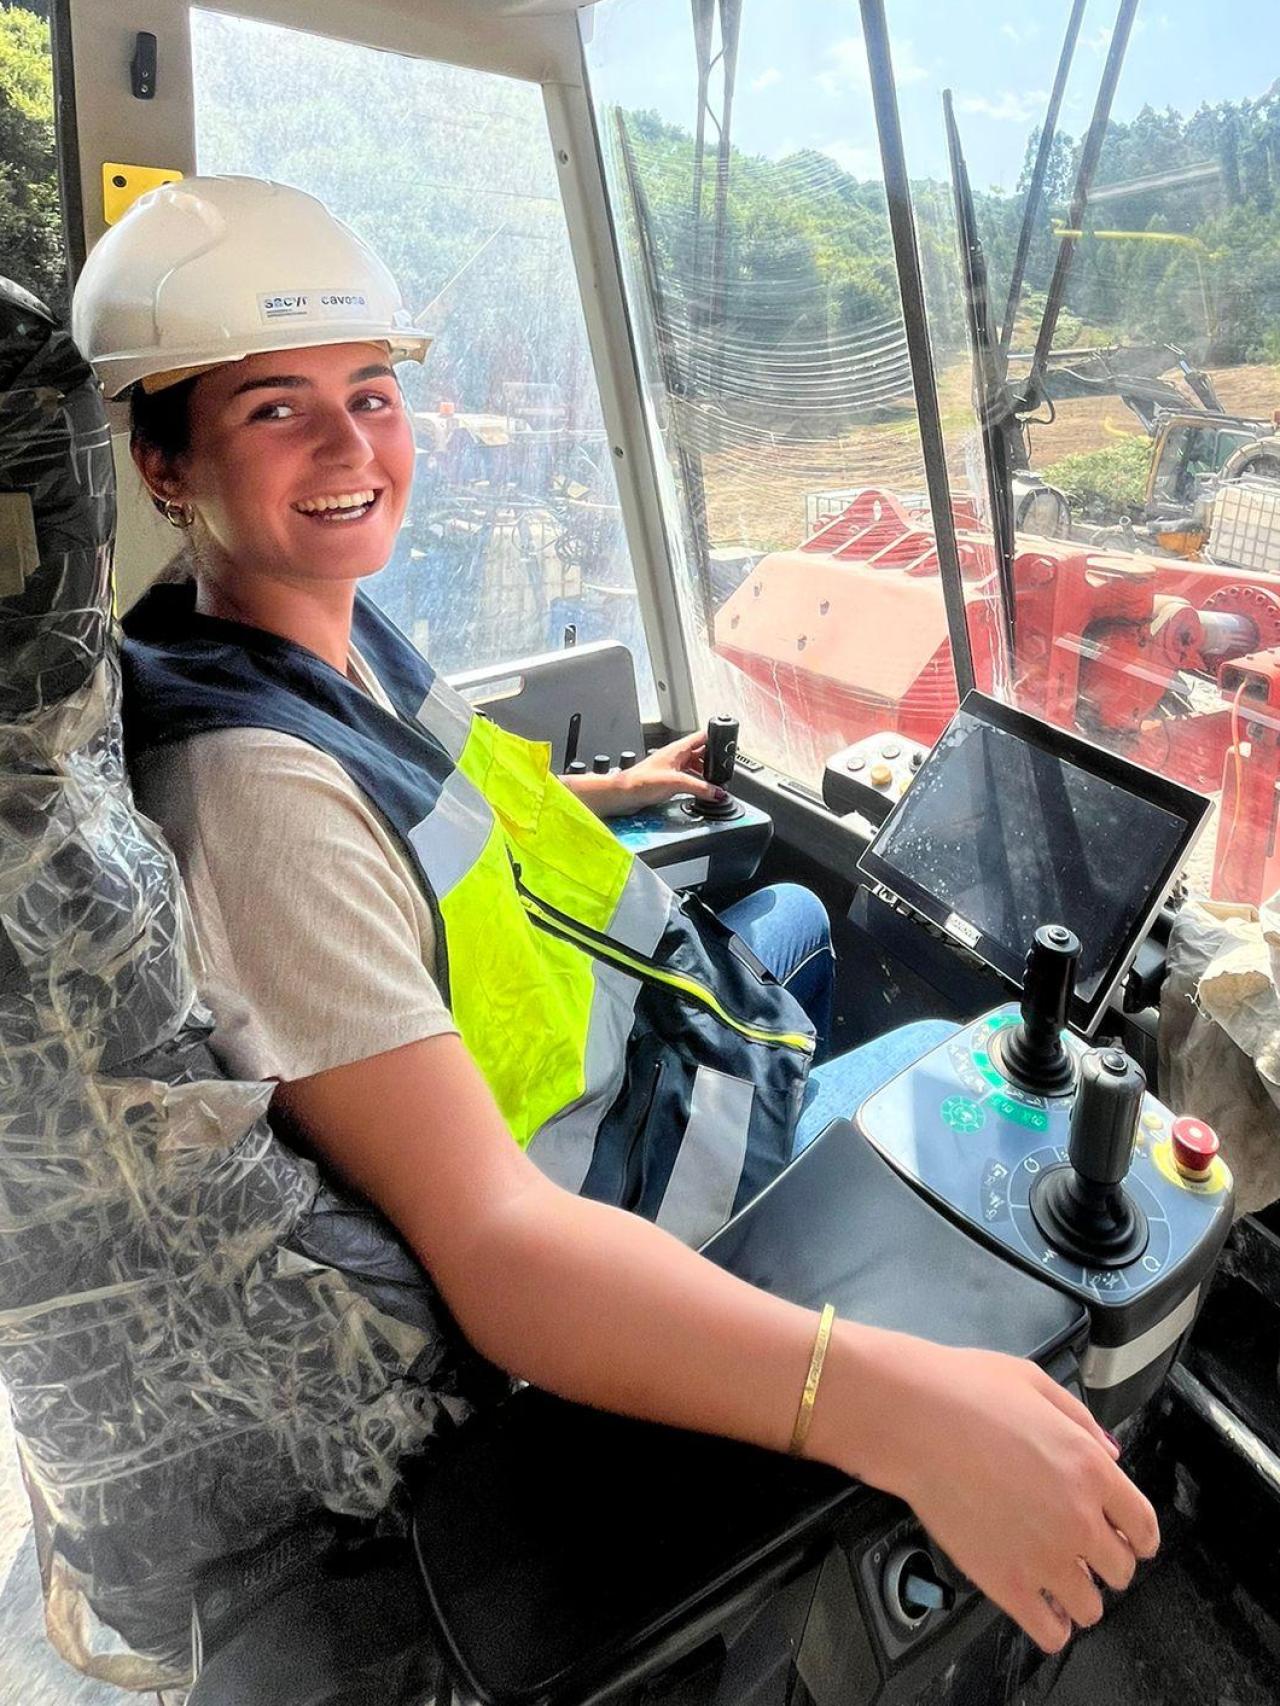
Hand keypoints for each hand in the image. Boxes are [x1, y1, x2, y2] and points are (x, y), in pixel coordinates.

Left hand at [620, 731, 722, 811]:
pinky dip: (695, 782)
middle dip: (712, 762)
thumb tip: (717, 792)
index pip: (702, 737)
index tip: (728, 746)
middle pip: (701, 753)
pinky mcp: (668, 779)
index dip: (716, 739)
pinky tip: (698, 791)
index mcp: (678, 748)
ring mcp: (672, 767)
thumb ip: (700, 787)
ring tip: (712, 784)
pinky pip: (687, 777)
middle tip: (722, 772)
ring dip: (704, 774)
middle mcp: (676, 755)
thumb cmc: (641, 782)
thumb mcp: (677, 783)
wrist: (624, 794)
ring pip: (695, 766)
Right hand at [814, 1330, 1158, 1653]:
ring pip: (1091, 1607)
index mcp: (1091, 1467)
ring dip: (1080, 1594)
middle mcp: (1077, 1518)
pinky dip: (1052, 1625)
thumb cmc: (963, 1392)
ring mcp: (1043, 1556)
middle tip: (1084, 1549)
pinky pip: (1051, 1631)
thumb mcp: (1035, 1383)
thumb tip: (1109, 1451)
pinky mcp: (1005, 1582)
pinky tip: (1040, 1605)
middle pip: (1121, 1570)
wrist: (913, 1417)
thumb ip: (1081, 1419)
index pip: (1144, 1526)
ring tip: (1059, 1578)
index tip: (1126, 1536)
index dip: (1137, 1534)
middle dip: (1106, 1561)